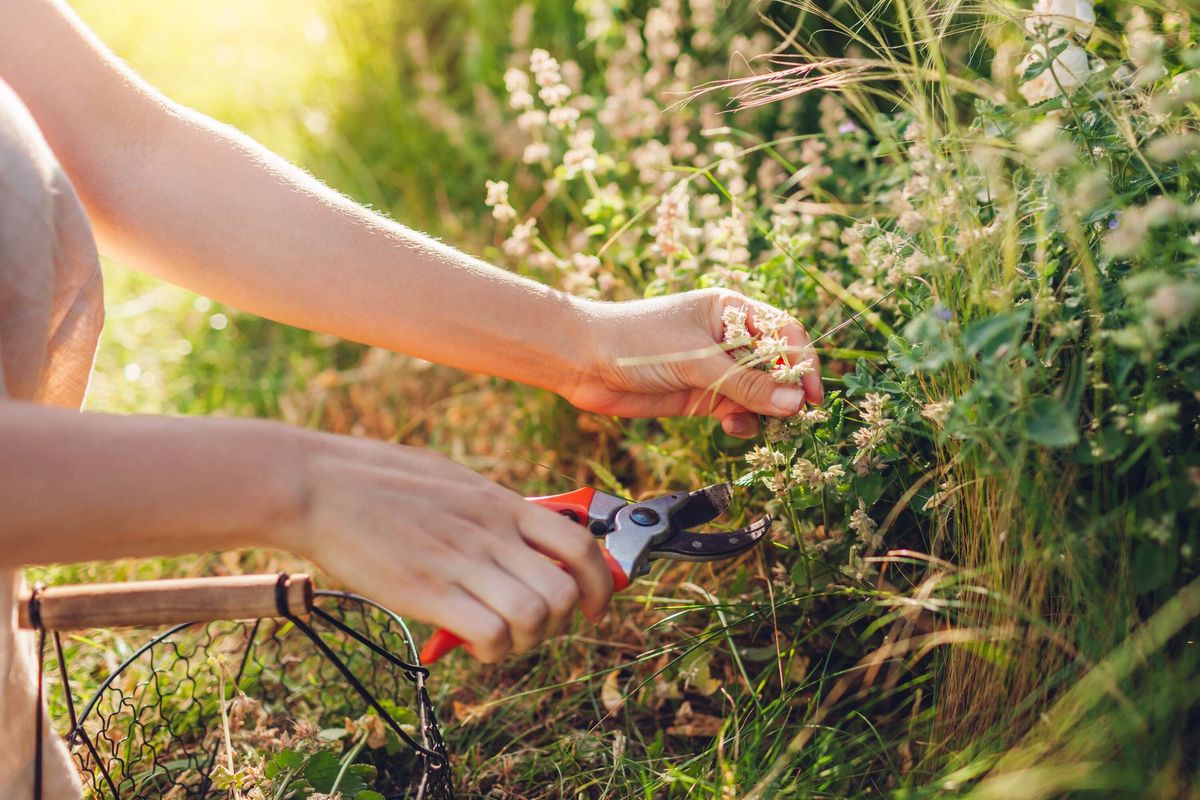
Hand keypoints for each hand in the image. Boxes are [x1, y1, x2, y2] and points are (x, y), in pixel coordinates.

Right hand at [278, 431, 614, 661]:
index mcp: (501, 503)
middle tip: (531, 627)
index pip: (580, 545)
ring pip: (536, 616)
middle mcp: (491, 532)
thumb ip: (489, 507)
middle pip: (566, 590)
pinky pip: (492, 635)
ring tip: (500, 639)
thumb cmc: (377, 478)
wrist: (317, 485)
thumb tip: (515, 529)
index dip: (600, 584)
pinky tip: (472, 644)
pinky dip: (494, 652)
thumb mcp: (451, 479)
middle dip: (561, 622)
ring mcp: (462, 561)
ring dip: (528, 641)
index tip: (594, 608)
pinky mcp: (428, 592)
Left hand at [564, 289, 822, 437]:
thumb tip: (795, 402)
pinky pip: (736, 410)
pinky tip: (734, 428)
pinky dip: (743, 421)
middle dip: (787, 390)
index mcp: (730, 310)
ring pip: (758, 392)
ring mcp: (714, 368)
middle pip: (776, 364)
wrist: (582, 361)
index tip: (811, 394)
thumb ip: (745, 383)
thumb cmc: (636, 340)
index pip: (785, 332)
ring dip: (766, 410)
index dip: (803, 361)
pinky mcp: (699, 396)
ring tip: (763, 425)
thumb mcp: (696, 360)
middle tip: (795, 418)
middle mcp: (727, 337)